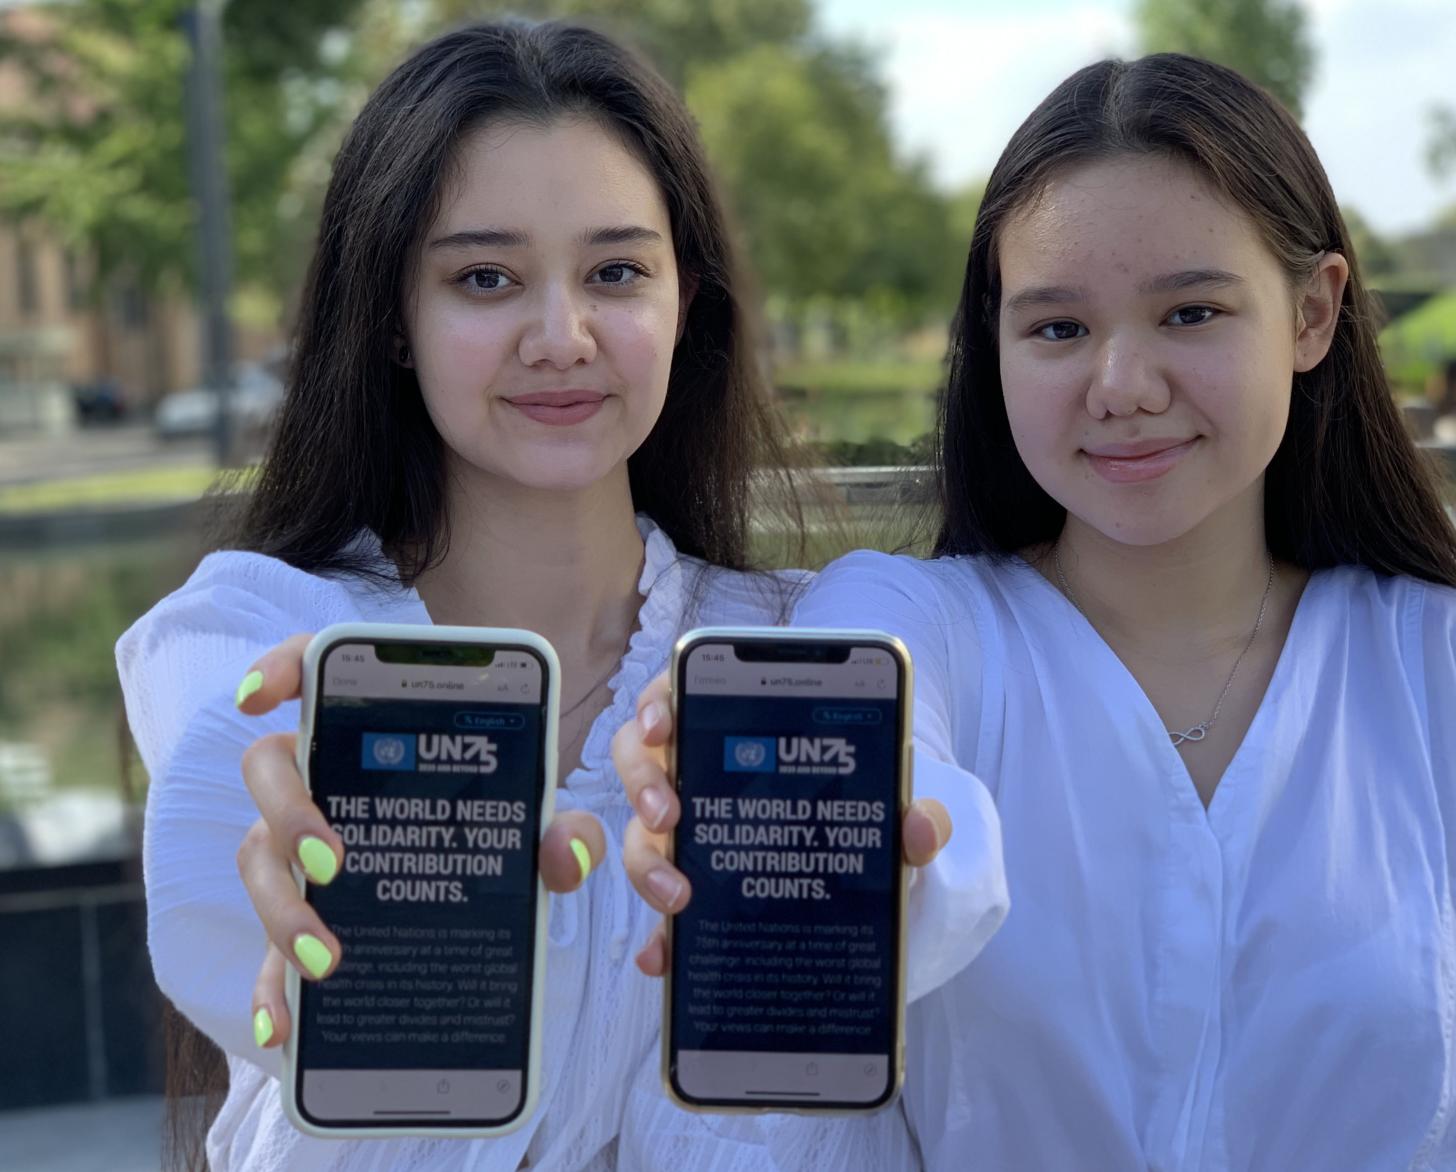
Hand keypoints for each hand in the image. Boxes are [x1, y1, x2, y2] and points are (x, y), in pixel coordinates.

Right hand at [235, 634, 605, 1049]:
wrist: (480, 884)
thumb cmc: (495, 825)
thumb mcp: (537, 824)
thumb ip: (565, 828)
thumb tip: (566, 854)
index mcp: (370, 730)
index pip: (314, 671)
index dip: (280, 668)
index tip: (259, 695)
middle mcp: (320, 779)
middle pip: (269, 771)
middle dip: (289, 813)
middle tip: (330, 861)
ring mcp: (296, 848)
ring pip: (259, 860)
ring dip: (283, 910)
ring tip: (328, 959)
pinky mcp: (300, 917)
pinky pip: (267, 951)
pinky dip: (272, 989)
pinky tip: (286, 1028)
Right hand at [610, 670, 952, 976]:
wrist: (854, 877)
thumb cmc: (852, 812)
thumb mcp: (883, 807)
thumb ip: (909, 810)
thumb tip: (919, 827)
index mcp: (733, 730)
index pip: (680, 693)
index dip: (659, 702)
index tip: (663, 725)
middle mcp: (694, 773)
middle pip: (639, 759)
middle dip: (644, 782)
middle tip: (671, 812)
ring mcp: (684, 833)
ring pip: (639, 834)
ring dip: (645, 861)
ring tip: (678, 895)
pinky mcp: (688, 890)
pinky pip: (657, 915)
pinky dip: (657, 938)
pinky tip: (663, 957)